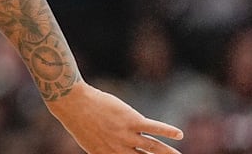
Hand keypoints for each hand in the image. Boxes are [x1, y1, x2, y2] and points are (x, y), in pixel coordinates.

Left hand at [46, 82, 183, 153]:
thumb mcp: (89, 141)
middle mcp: (120, 149)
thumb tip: (112, 151)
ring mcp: (126, 134)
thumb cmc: (78, 120)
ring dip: (168, 152)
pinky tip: (179, 134)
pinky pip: (153, 127)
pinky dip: (167, 130)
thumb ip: (103, 149)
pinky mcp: (130, 119)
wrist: (72, 103)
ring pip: (153, 147)